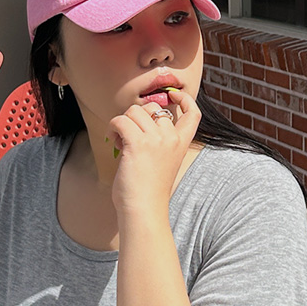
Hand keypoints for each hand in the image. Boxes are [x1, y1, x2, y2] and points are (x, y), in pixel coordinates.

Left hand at [107, 88, 200, 217]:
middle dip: (137, 117)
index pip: (193, 113)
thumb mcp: (162, 161)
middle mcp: (171, 138)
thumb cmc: (148, 191)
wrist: (144, 210)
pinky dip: (113, 128)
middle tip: (129, 136)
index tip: (173, 96)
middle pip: (152, 107)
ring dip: (122, 123)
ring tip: (120, 141)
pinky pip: (120, 121)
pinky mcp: (138, 143)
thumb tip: (136, 118)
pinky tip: (114, 142)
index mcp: (181, 144)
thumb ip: (157, 140)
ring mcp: (156, 139)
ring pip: (133, 111)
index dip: (184, 99)